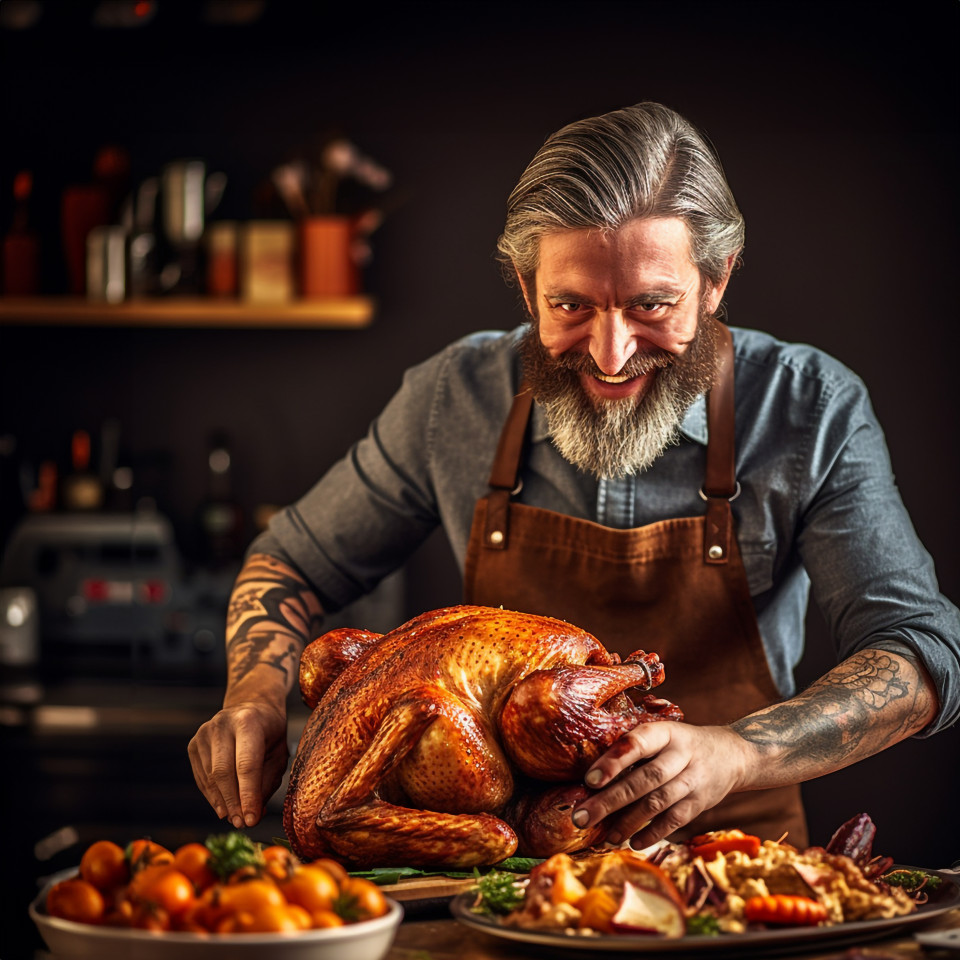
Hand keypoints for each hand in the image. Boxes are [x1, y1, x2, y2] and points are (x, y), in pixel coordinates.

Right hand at [188, 699, 288, 828]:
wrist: (251, 708)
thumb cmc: (269, 734)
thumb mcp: (278, 754)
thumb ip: (267, 783)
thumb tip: (253, 816)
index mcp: (248, 721)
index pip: (246, 765)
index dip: (248, 796)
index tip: (251, 820)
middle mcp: (222, 723)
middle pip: (223, 772)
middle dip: (233, 802)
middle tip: (242, 823)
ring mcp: (204, 733)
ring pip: (210, 777)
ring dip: (222, 803)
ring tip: (236, 818)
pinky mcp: (193, 744)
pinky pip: (201, 777)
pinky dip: (212, 796)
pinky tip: (223, 807)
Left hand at [570, 722, 755, 847]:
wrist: (731, 753)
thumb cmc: (680, 744)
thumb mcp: (662, 733)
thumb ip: (634, 748)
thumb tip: (590, 775)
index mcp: (665, 733)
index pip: (638, 743)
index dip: (613, 761)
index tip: (589, 780)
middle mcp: (681, 755)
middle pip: (644, 780)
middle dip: (611, 800)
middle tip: (582, 816)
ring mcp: (693, 780)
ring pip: (657, 803)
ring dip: (628, 822)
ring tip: (604, 835)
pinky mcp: (700, 803)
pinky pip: (674, 821)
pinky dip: (652, 833)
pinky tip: (632, 842)